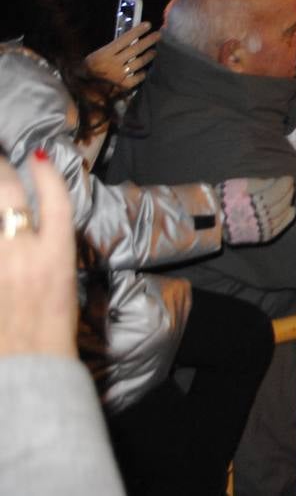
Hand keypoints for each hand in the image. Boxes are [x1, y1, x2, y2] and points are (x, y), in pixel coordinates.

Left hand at [0, 151, 77, 357]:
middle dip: (2, 169)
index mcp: (56, 255)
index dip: (46, 172)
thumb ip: (49, 250)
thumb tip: (32, 224)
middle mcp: (22, 253)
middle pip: (9, 194)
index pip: (56, 198)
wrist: (26, 366)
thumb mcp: (65, 283)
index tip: (37, 155)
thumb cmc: (53, 329)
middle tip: (0, 157)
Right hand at [85, 23, 158, 91]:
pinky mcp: (123, 85)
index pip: (125, 39)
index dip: (137, 31)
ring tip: (154, 51)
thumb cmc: (90, 68)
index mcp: (105, 53)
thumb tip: (130, 39)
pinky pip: (138, 77)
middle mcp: (113, 63)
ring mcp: (119, 75)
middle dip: (149, 41)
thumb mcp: (97, 55)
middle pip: (135, 49)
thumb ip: (112, 48)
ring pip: (139, 62)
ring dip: (149, 55)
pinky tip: (145, 69)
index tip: (148, 25)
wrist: (83, 87)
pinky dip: (142, 73)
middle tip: (158, 35)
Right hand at [220, 176, 295, 244]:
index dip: (285, 184)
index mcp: (256, 202)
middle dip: (288, 192)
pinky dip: (288, 218)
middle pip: (282, 202)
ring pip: (283, 215)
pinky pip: (280, 227)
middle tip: (289, 185)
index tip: (288, 178)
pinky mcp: (263, 237)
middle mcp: (262, 217)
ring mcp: (264, 229)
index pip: (278, 191)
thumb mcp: (240, 185)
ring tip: (289, 195)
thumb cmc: (225, 199)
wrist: (213, 221)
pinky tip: (291, 210)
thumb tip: (276, 182)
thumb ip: (260, 183)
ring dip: (288, 203)